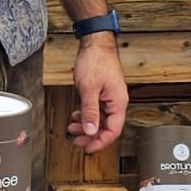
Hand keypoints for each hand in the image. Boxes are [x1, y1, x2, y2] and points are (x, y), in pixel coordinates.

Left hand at [67, 35, 128, 153]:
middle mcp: (116, 102)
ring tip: (72, 129)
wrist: (95, 42)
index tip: (87, 148)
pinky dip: (86, 115)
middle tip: (76, 141)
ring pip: (100, 119)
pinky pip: (96, 110)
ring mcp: (110, 97)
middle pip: (106, 127)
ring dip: (86, 126)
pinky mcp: (103, 92)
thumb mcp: (88, 88)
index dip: (99, 142)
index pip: (112, 131)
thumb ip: (90, 111)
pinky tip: (76, 116)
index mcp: (118, 103)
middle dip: (90, 136)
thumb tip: (91, 131)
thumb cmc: (95, 61)